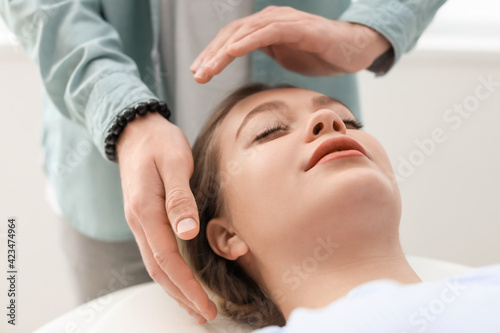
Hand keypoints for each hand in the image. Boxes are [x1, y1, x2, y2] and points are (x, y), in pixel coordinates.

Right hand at [116, 112, 216, 323]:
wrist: (136, 130)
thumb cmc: (159, 143)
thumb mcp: (175, 163)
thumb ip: (181, 198)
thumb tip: (187, 233)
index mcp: (145, 211)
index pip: (167, 259)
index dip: (187, 285)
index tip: (205, 304)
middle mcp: (138, 222)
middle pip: (158, 270)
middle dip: (181, 295)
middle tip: (204, 314)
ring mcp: (139, 221)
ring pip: (155, 264)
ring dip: (174, 288)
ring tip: (193, 307)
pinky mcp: (145, 218)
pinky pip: (155, 253)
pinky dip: (168, 272)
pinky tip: (179, 278)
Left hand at [190, 6, 390, 81]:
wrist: (352, 50)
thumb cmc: (319, 54)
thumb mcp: (286, 55)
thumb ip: (267, 53)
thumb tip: (249, 64)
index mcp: (265, 28)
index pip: (232, 39)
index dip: (213, 54)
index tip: (198, 72)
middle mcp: (271, 19)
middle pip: (233, 34)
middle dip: (212, 55)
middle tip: (197, 74)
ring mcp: (285, 21)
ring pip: (246, 32)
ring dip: (224, 51)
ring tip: (209, 68)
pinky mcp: (300, 27)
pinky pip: (269, 32)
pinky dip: (249, 40)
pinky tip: (234, 51)